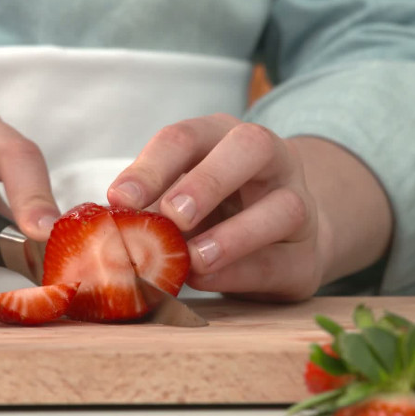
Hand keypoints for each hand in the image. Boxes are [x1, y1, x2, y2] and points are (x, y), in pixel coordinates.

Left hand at [108, 114, 390, 300]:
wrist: (279, 242)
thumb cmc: (212, 213)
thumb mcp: (177, 199)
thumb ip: (149, 209)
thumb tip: (107, 232)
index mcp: (222, 137)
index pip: (186, 137)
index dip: (150, 167)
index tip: (118, 199)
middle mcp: (269, 160)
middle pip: (251, 147)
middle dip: (207, 181)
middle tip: (171, 215)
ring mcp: (297, 203)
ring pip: (283, 207)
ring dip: (233, 235)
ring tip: (192, 258)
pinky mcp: (307, 255)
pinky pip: (282, 260)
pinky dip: (241, 271)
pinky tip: (208, 278)